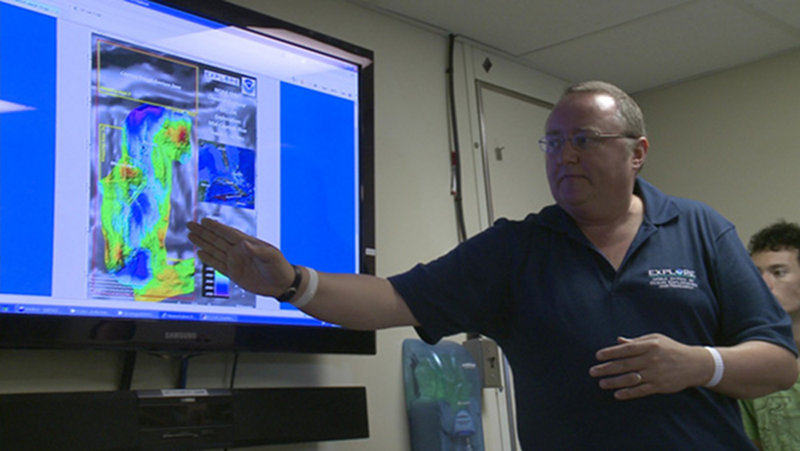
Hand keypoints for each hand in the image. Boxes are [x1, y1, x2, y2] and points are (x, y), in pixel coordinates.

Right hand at [186, 218, 294, 296]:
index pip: (228, 233)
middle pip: (217, 239)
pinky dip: (208, 259)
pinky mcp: (234, 273)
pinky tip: (199, 252)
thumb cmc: (279, 267)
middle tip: (190, 224)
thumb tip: (244, 243)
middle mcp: (239, 251)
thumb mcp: (272, 257)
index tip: (204, 220)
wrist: (282, 284)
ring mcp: (235, 262)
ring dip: (202, 243)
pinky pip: (217, 264)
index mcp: (248, 244)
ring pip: (214, 250)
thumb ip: (258, 251)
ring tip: (190, 235)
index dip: (216, 227)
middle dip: (204, 232)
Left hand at [589, 334, 710, 399]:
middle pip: (625, 364)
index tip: (598, 356)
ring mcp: (655, 374)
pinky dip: (628, 393)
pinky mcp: (660, 386)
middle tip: (592, 372)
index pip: (626, 349)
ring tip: (601, 383)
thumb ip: (636, 341)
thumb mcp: (656, 339)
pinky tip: (617, 394)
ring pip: (631, 379)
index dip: (610, 353)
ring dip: (614, 382)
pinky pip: (641, 390)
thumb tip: (618, 341)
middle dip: (607, 368)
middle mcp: (651, 359)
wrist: (695, 364)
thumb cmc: (672, 349)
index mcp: (649, 346)